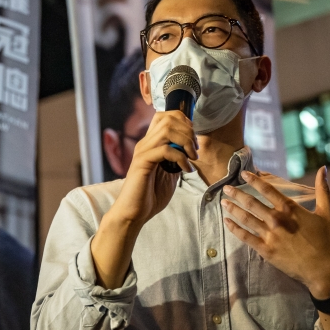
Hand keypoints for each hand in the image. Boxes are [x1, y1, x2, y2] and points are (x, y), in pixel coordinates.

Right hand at [112, 110, 196, 225]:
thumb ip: (176, 159)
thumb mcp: (169, 173)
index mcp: (150, 144)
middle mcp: (145, 143)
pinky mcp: (142, 162)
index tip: (193, 137)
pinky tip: (186, 170)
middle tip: (195, 149)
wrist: (134, 213)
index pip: (164, 116)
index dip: (182, 120)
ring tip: (193, 157)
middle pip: (167, 119)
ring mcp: (143, 151)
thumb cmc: (150, 195)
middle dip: (188, 130)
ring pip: (167, 130)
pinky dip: (181, 158)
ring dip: (186, 141)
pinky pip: (166, 150)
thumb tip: (189, 149)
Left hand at [221, 167, 329, 298]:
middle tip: (226, 187)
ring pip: (246, 218)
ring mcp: (270, 235)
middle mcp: (277, 220)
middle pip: (251, 203)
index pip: (267, 190)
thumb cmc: (325, 240)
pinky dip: (234, 228)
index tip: (244, 174)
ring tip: (223, 202)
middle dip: (237, 193)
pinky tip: (226, 222)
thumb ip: (322, 189)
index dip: (254, 180)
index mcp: (290, 209)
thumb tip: (323, 168)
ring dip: (233, 208)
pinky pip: (245, 237)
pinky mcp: (265, 250)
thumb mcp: (326, 212)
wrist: (322, 268)